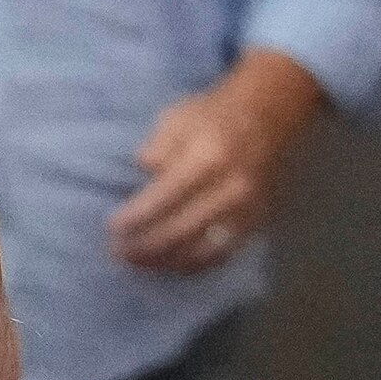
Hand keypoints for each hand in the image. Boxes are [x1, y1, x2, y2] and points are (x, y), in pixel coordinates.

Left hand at [111, 49, 324, 271]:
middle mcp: (230, 189)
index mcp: (207, 158)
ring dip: (168, 261)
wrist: (268, 117)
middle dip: (148, 245)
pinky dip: (196, 263)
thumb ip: (157, 148)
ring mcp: (247, 209)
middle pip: (183, 228)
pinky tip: (172, 265)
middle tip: (119, 252)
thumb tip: (142, 173)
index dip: (138, 217)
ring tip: (139, 264)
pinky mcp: (257, 221)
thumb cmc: (212, 114)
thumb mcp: (176, 117)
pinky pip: (225, 252)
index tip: (112, 228)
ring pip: (204, 248)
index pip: (166, 197)